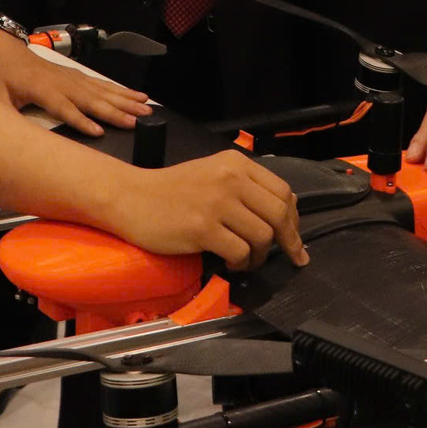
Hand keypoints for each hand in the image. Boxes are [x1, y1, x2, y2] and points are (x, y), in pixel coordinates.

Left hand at [0, 35, 149, 134]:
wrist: (3, 50)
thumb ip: (4, 116)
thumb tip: (14, 139)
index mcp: (42, 89)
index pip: (64, 108)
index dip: (81, 120)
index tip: (99, 132)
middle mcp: (62, 82)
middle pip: (92, 99)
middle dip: (116, 110)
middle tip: (138, 120)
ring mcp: (72, 77)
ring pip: (102, 90)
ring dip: (125, 100)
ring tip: (146, 108)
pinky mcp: (77, 76)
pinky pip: (102, 84)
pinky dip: (121, 90)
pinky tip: (137, 95)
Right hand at [108, 152, 307, 271]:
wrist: (131, 197)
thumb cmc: (172, 190)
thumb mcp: (214, 174)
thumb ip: (246, 187)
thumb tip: (284, 213)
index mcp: (237, 163)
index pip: (282, 191)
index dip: (293, 219)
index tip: (295, 238)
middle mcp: (231, 178)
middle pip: (279, 214)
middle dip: (288, 241)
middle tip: (287, 257)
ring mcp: (217, 203)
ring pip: (263, 236)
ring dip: (260, 256)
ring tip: (246, 261)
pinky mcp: (202, 228)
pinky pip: (240, 252)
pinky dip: (241, 264)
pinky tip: (230, 264)